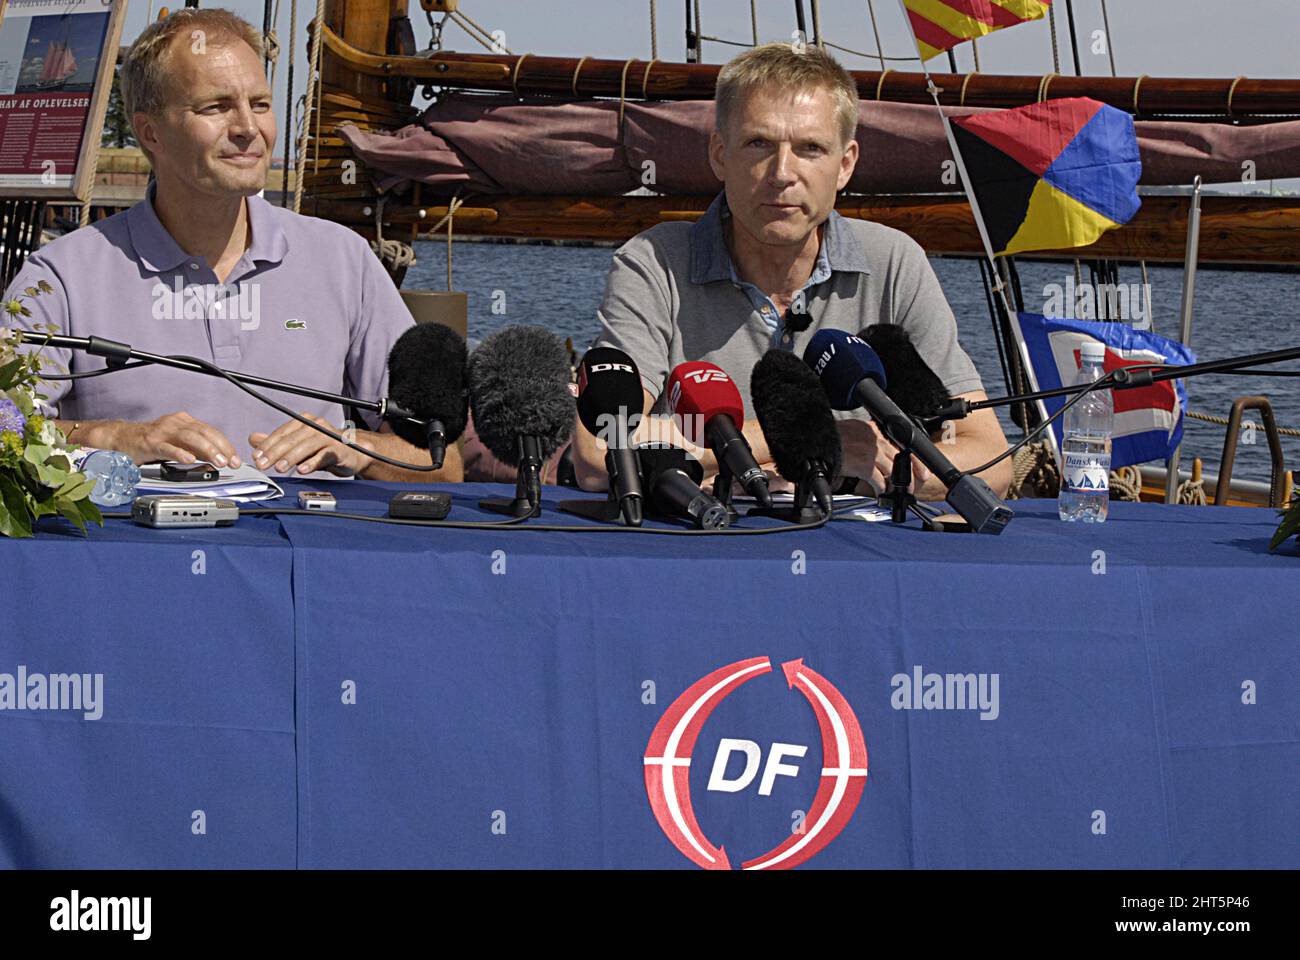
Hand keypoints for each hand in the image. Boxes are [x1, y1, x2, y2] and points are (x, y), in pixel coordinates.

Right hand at [100, 412, 239, 467]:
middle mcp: (175, 423)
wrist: (122, 439)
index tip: (236, 459)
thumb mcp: (180, 445)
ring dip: (207, 450)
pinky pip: (167, 447)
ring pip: (189, 437)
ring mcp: (162, 432)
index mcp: (185, 422)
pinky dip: (180, 453)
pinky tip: (189, 459)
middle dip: (221, 447)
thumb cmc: (152, 442)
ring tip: (218, 461)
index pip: (211, 432)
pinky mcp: (150, 442)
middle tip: (231, 462)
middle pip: (204, 432)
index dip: (226, 445)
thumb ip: (198, 451)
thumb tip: (218, 460)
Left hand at [249, 413, 370, 476]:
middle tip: (262, 465)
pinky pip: (324, 454)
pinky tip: (302, 469)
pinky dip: (312, 462)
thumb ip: (276, 443)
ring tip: (279, 468)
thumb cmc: (325, 449)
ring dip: (290, 458)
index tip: (256, 458)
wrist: (355, 453)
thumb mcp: (298, 446)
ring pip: (305, 446)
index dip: (267, 445)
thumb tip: (253, 439)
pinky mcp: (339, 448)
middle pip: (291, 439)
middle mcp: (315, 425)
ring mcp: (328, 436)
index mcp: (303, 421)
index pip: (281, 433)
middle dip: (274, 453)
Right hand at [836, 418, 929, 494]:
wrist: (817, 441)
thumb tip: (878, 454)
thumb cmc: (830, 438)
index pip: (900, 444)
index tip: (921, 470)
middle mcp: (875, 439)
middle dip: (911, 474)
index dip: (914, 459)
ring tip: (898, 493)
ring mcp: (871, 452)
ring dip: (897, 485)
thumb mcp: (853, 431)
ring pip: (893, 471)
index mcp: (873, 430)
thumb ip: (868, 439)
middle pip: (901, 458)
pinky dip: (881, 490)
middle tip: (914, 485)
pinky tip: (880, 494)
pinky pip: (879, 481)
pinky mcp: (864, 465)